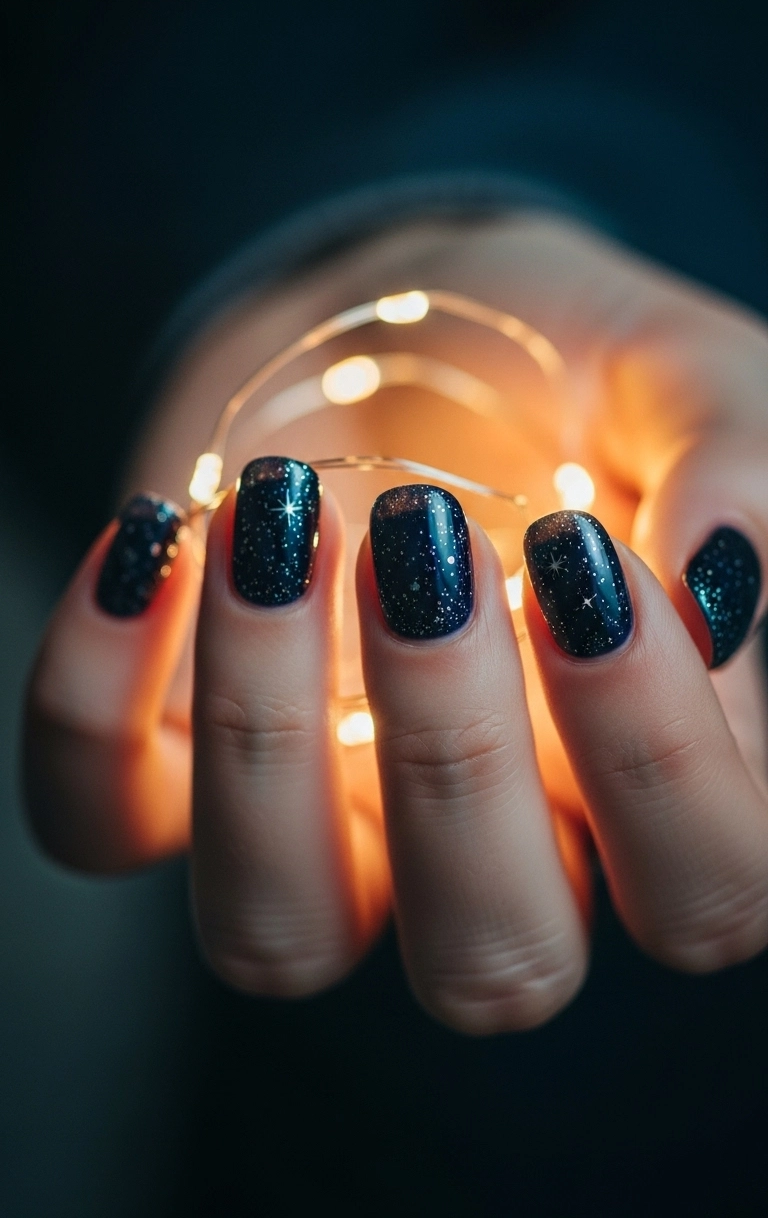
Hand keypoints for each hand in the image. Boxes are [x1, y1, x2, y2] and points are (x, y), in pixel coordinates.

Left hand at [24, 214, 767, 1031]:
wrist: (417, 319)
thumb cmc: (579, 370)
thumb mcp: (685, 378)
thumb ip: (732, 468)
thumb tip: (715, 592)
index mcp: (644, 786)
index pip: (704, 886)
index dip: (657, 749)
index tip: (588, 548)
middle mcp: (490, 848)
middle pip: (496, 957)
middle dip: (458, 754)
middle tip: (426, 535)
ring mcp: (321, 827)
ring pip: (280, 931)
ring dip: (263, 733)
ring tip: (277, 525)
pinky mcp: (166, 769)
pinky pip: (95, 814)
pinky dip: (89, 690)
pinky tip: (156, 536)